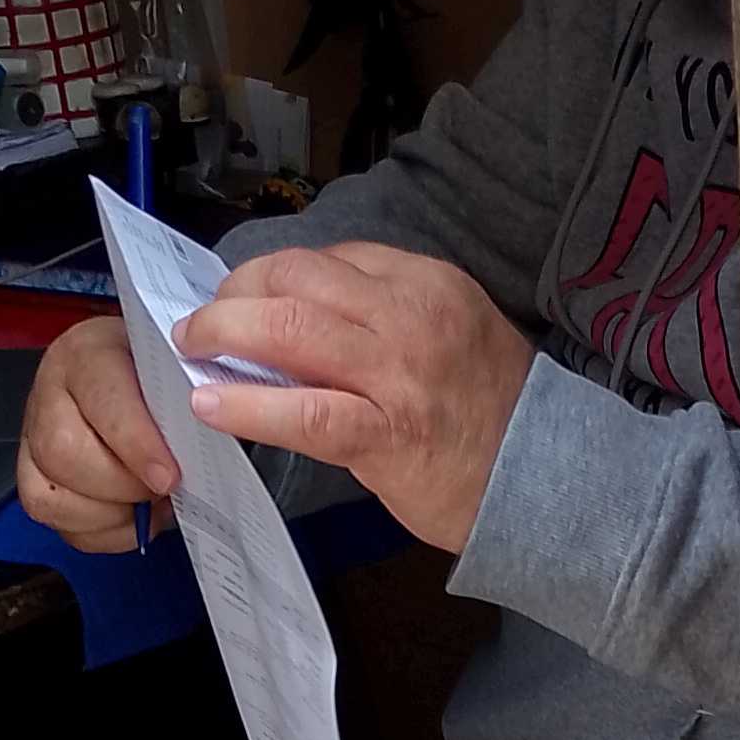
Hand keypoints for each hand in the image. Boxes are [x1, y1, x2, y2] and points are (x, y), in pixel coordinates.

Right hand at [17, 314, 177, 553]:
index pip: (102, 399)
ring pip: (51, 496)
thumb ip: (185, 402)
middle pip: (63, 453)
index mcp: (87, 355)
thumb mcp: (174, 367)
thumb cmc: (153, 374)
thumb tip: (204, 448)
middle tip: (164, 489)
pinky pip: (60, 524)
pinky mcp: (35, 482)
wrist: (129, 374)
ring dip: (113, 514)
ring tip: (150, 501)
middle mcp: (49, 395)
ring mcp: (33, 441)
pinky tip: (133, 515)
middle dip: (123, 486)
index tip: (169, 476)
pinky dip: (106, 532)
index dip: (136, 444)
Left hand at [174, 245, 534, 553]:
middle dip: (236, 293)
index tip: (245, 297)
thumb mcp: (450, 330)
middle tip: (205, 322)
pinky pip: (303, 412)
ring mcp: (398, 375)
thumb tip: (294, 316)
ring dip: (224, 334)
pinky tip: (211, 406)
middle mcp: (411, 316)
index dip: (271, 275)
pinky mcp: (386, 435)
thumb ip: (382, 315)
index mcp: (427, 283)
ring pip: (289, 329)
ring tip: (194, 350)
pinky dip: (247, 407)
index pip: (328, 258)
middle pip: (296, 278)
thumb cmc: (491, 412)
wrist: (545, 481)